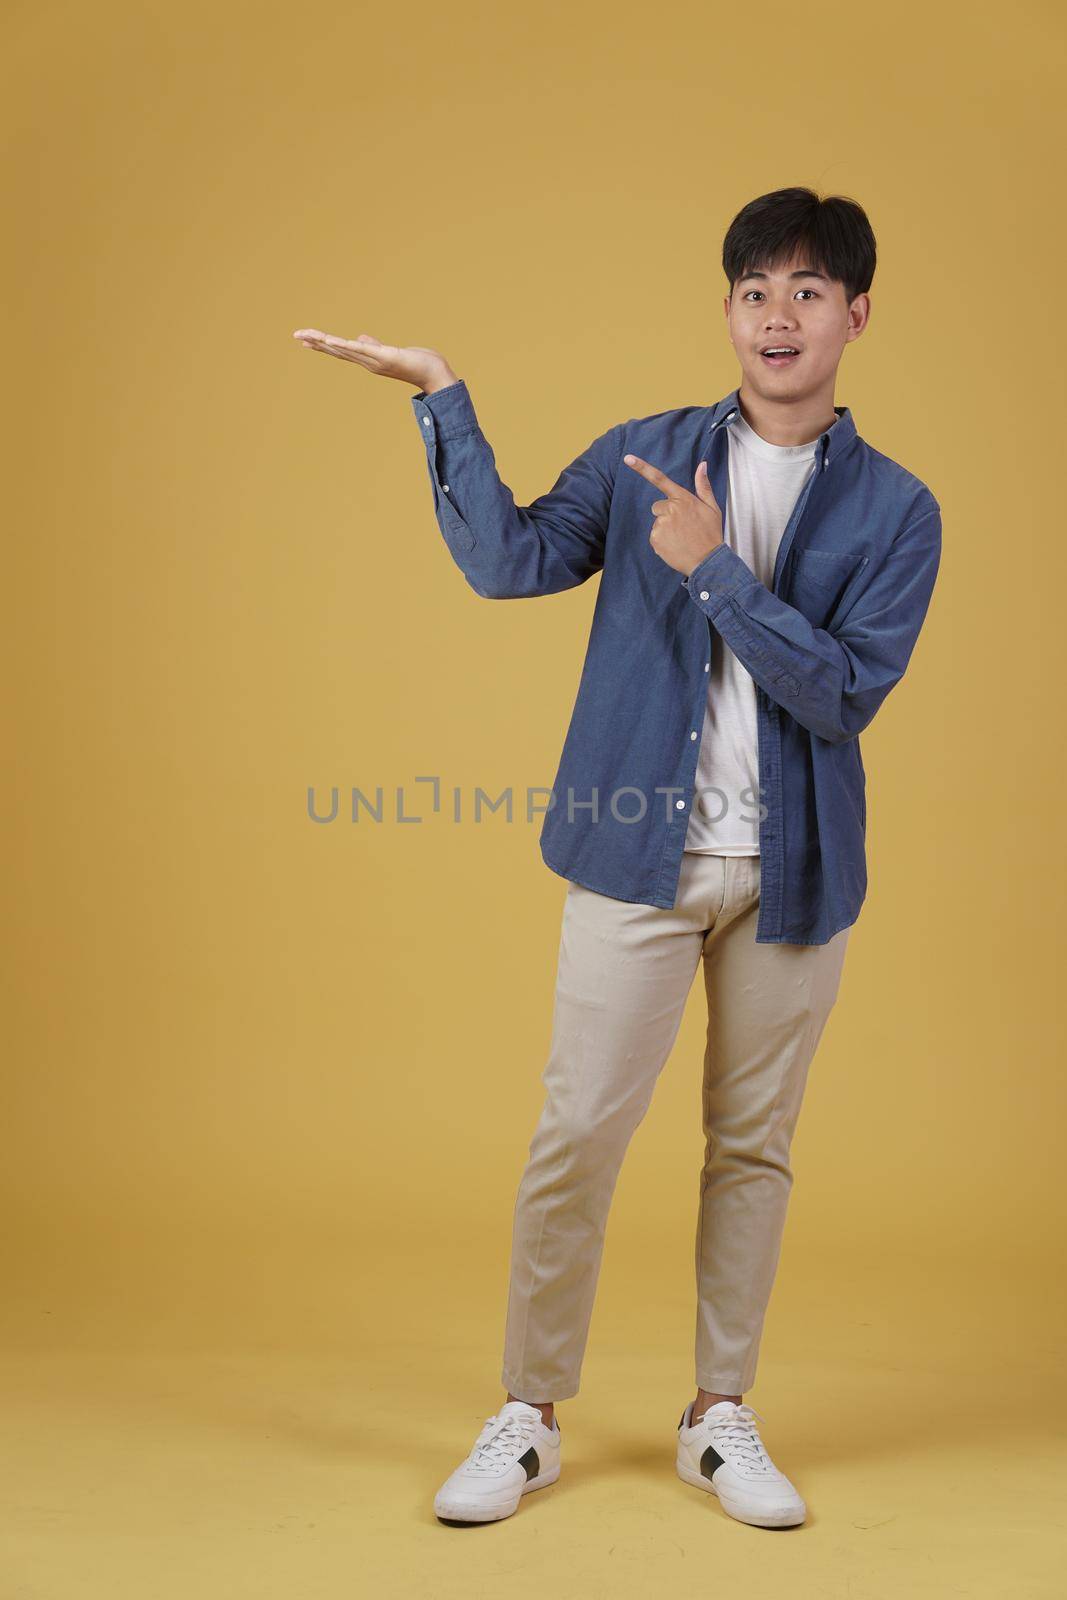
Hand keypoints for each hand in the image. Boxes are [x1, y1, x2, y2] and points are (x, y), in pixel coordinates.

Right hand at [291, 328, 456, 392]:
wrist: (434, 373)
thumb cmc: (416, 363)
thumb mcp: (391, 352)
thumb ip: (373, 345)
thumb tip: (359, 338)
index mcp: (368, 360)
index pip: (341, 350)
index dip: (323, 344)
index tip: (306, 339)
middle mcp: (368, 363)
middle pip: (337, 350)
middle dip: (316, 343)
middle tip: (296, 335)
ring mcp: (375, 360)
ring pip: (344, 349)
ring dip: (324, 342)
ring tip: (307, 336)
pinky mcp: (384, 356)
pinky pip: (360, 350)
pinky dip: (345, 345)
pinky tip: (331, 340)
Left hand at [622, 453, 723, 576]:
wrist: (708, 561)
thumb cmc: (711, 534)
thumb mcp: (712, 508)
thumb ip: (703, 486)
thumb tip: (702, 465)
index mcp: (683, 498)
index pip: (660, 479)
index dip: (642, 468)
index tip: (628, 458)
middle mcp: (670, 509)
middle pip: (658, 507)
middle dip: (667, 515)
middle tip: (684, 527)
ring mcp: (661, 524)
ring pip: (658, 523)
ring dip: (666, 529)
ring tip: (681, 538)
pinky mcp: (655, 539)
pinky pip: (655, 537)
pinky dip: (663, 542)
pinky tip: (675, 546)